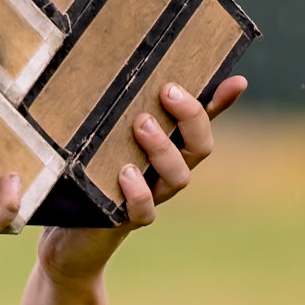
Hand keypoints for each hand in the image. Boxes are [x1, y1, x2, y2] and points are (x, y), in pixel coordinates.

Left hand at [38, 75, 247, 286]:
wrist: (68, 236)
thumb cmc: (86, 178)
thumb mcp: (100, 139)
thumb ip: (116, 114)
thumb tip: (115, 67)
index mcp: (165, 148)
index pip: (201, 122)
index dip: (221, 103)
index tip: (236, 81)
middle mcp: (165, 172)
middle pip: (200, 147)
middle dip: (190, 117)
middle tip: (166, 91)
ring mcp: (151, 196)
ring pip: (179, 176)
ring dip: (163, 148)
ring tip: (141, 124)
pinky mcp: (126, 220)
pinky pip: (145, 211)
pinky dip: (139, 192)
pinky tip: (126, 174)